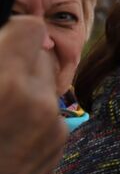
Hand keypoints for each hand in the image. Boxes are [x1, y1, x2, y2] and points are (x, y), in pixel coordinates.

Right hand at [0, 17, 65, 173]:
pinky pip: (51, 111)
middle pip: (42, 55)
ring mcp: (52, 125)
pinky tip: (7, 134)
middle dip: (19, 61)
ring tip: (1, 110)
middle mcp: (35, 101)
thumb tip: (13, 32)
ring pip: (47, 83)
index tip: (2, 41)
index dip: (13, 33)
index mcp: (4, 84)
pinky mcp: (59, 144)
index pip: (31, 29)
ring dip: (28, 87)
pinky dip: (33, 114)